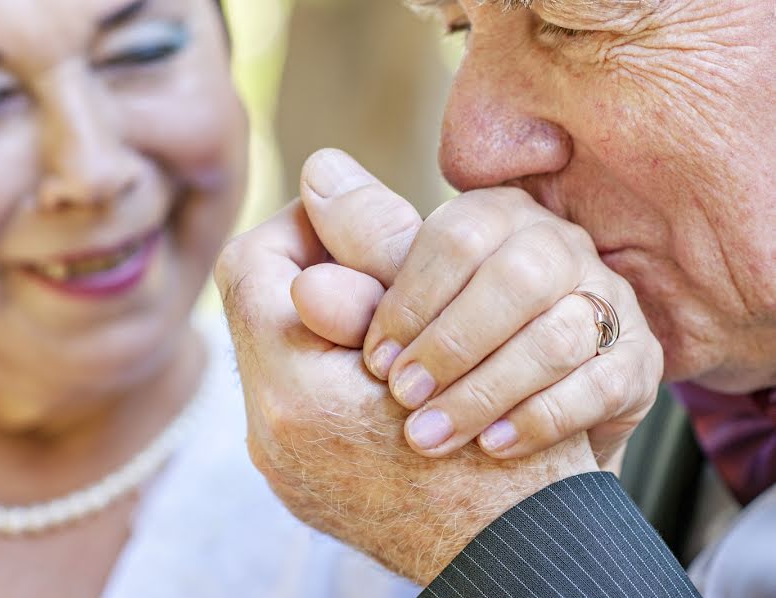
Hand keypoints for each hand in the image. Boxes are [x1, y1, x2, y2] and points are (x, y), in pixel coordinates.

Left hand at [215, 159, 597, 583]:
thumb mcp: (452, 327)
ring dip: (325, 323)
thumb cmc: (506, 446)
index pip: (252, 265)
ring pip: (274, 354)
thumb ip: (378, 252)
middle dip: (318, 275)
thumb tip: (318, 173)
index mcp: (294, 392)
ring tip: (390, 331)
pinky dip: (331, 370)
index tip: (357, 230)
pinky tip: (385, 369)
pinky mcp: (301, 481)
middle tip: (377, 278)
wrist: (518, 557)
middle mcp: (272, 433)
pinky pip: (290, 400)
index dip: (303, 229)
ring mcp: (281, 464)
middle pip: (259, 308)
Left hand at [292, 150, 662, 468]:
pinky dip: (541, 418)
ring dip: (484, 389)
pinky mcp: (637, 360)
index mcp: (496, 217)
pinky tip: (492, 446)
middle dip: (448, 343)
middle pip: (514, 279)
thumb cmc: (444, 353)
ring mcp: (607, 301)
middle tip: (398, 395)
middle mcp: (558, 247)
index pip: (454, 238)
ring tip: (428, 434)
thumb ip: (362, 257)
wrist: (519, 429)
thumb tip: (317, 173)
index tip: (370, 357)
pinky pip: (600, 383)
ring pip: (557, 334)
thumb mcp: (399, 305)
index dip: (407, 299)